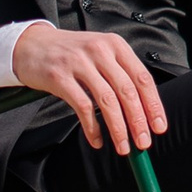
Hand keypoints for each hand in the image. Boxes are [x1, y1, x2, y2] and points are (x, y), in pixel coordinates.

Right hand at [9, 21, 168, 153]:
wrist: (32, 44)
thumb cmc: (71, 53)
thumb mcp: (100, 53)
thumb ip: (120, 73)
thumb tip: (143, 109)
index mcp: (115, 45)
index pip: (142, 78)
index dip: (153, 105)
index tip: (159, 127)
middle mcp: (100, 51)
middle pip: (127, 91)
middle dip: (138, 121)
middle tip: (144, 143)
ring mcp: (79, 63)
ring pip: (107, 100)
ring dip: (118, 128)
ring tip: (123, 147)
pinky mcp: (59, 76)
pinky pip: (82, 106)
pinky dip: (92, 127)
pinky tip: (97, 141)